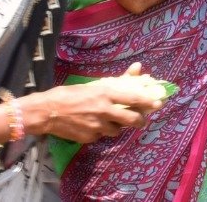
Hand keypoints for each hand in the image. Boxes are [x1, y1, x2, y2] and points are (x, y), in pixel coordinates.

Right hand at [31, 63, 166, 143]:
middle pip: (131, 119)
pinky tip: (95, 125)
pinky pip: (102, 135)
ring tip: (113, 120)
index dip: (148, 101)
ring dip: (119, 126)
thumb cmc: (70, 94)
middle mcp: (104, 111)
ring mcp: (97, 126)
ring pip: (117, 130)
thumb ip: (118, 80)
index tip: (158, 103)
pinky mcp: (90, 138)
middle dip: (139, 120)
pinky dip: (102, 131)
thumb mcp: (94, 85)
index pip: (133, 99)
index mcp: (105, 94)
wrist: (47, 112)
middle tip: (141, 119)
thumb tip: (138, 68)